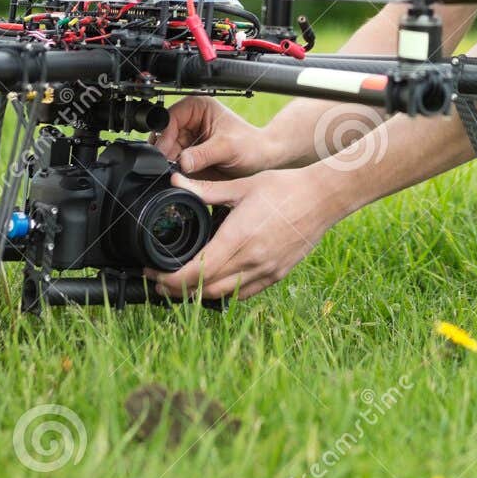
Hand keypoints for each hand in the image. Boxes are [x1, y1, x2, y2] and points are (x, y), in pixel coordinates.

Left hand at [146, 168, 332, 301]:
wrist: (322, 198)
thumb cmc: (284, 188)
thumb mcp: (241, 185)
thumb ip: (205, 190)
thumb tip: (176, 182)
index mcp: (238, 239)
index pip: (194, 273)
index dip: (168, 280)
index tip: (153, 274)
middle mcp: (251, 261)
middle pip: (202, 290)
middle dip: (176, 290)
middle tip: (159, 281)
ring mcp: (265, 271)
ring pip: (221, 295)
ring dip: (197, 294)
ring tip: (181, 284)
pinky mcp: (276, 275)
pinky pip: (242, 293)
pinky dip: (223, 292)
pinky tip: (213, 282)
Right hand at [152, 95, 270, 179]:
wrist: (260, 160)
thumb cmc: (250, 145)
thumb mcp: (227, 147)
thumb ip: (203, 154)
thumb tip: (182, 162)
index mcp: (198, 106)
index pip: (170, 117)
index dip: (166, 136)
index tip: (165, 154)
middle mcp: (189, 120)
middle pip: (164, 135)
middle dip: (165, 152)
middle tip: (168, 167)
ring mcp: (187, 138)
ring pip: (166, 150)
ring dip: (168, 162)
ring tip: (177, 172)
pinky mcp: (187, 154)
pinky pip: (173, 162)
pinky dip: (174, 170)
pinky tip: (181, 175)